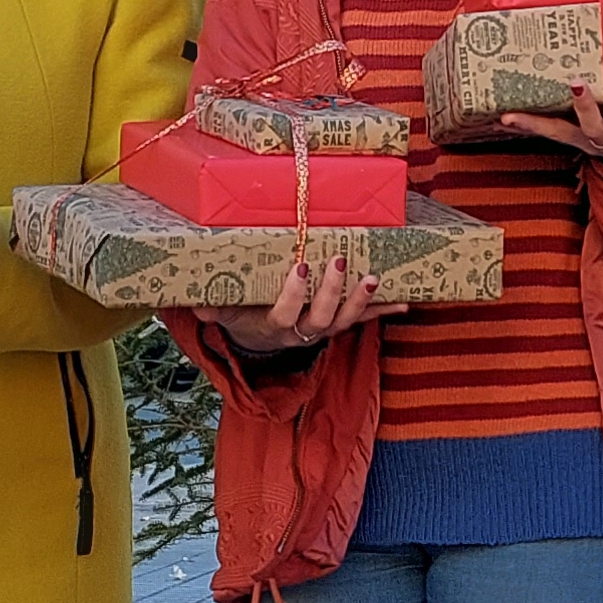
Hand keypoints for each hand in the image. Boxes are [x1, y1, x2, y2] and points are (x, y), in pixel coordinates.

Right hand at [219, 253, 393, 356]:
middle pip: (321, 318)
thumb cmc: (244, 316)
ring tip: (373, 279)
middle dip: (331, 292)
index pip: (284, 314)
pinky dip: (383, 311)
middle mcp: (303, 332)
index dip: (293, 295)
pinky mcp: (339, 324)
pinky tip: (405, 301)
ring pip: (345, 321)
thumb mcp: (225, 314)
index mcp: (275, 327)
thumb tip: (197, 303)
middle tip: (338, 262)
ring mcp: (324, 329)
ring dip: (361, 302)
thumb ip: (213, 309)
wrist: (261, 340)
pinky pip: (363, 320)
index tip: (300, 267)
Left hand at [498, 68, 602, 174]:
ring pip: (563, 134)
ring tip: (511, 115)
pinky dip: (529, 125)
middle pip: (594, 127)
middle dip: (585, 106)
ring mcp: (589, 141)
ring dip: (539, 124)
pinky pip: (550, 133)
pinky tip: (504, 116)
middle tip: (576, 80)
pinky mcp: (576, 139)